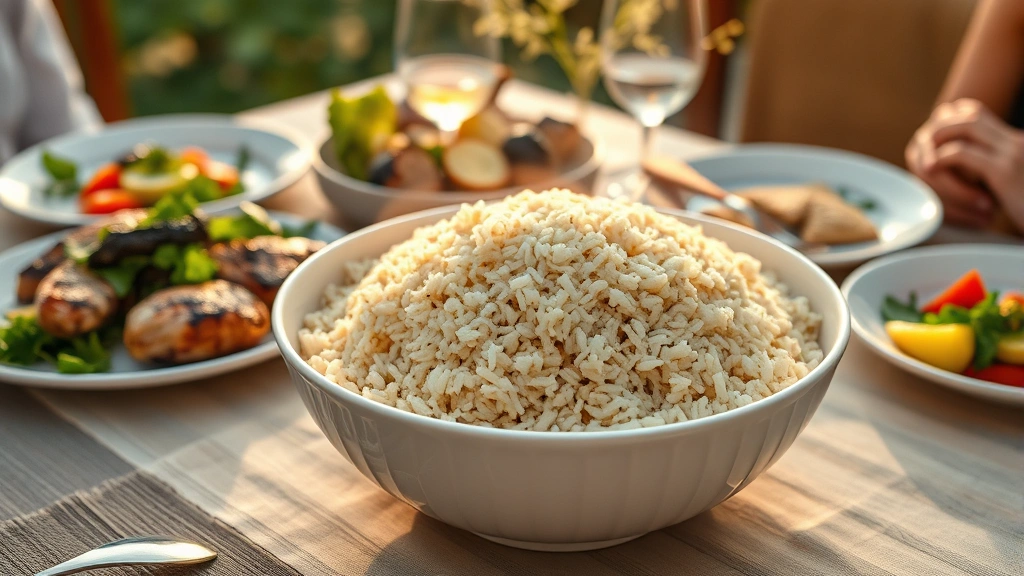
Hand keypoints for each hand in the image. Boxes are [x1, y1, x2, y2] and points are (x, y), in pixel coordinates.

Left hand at [906, 98, 1023, 228]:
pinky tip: (931, 169)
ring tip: (925, 157)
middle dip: (941, 127)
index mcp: (1017, 143)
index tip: (932, 138)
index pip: (978, 112)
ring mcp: (1013, 153)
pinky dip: (941, 158)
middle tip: (923, 147)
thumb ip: (990, 172)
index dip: (950, 119)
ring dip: (939, 138)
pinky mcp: (1005, 171)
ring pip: (965, 126)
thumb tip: (962, 172)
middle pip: (970, 113)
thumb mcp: (1010, 186)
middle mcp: (1017, 141)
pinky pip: (963, 153)